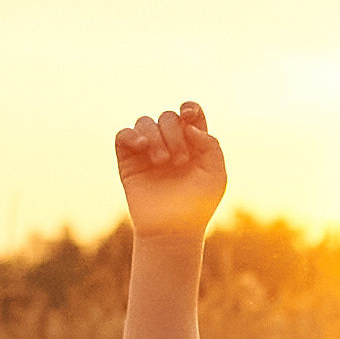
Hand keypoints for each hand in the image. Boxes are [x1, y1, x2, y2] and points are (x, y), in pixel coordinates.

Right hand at [115, 101, 227, 243]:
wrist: (172, 230)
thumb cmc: (197, 206)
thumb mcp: (215, 175)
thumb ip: (210, 145)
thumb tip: (189, 125)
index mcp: (193, 143)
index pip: (189, 113)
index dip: (188, 108)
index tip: (188, 117)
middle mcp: (169, 143)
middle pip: (168, 117)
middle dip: (174, 134)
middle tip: (179, 161)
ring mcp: (147, 151)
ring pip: (145, 122)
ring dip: (155, 136)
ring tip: (161, 161)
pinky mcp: (128, 160)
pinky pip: (124, 135)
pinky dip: (132, 135)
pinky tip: (142, 147)